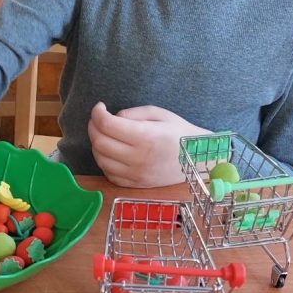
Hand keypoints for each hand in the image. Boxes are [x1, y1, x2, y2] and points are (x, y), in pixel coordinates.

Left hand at [88, 102, 204, 187]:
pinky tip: (111, 152)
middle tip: (98, 119)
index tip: (99, 107)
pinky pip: (110, 174)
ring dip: (96, 145)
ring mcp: (136, 174)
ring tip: (104, 135)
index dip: (97, 113)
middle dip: (93, 127)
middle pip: (100, 143)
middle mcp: (138, 158)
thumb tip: (113, 118)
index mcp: (145, 137)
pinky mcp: (136, 185)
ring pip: (101, 160)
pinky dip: (105, 162)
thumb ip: (134, 113)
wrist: (199, 160)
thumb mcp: (161, 114)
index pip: (107, 125)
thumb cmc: (181, 133)